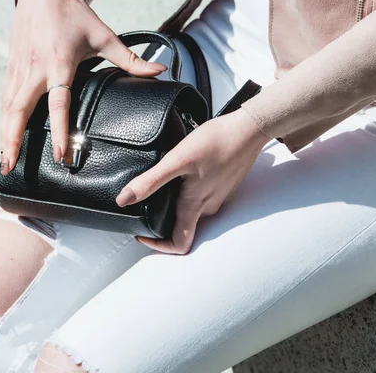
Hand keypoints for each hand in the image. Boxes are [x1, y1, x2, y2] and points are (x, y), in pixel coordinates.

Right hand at [0, 0, 166, 174]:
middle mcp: (35, 70)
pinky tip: (3, 136)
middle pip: (19, 110)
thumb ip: (130, 59)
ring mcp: (19, 69)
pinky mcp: (11, 67)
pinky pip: (5, 98)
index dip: (59, 131)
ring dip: (4, 134)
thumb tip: (159, 71)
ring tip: (4, 160)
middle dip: (12, 140)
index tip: (61, 155)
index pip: (58, 104)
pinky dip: (3, 119)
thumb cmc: (73, 15)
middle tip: (11, 166)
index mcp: (59, 64)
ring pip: (7, 107)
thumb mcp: (103, 35)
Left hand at [116, 108, 271, 253]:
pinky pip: (202, 198)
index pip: (179, 244)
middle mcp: (208, 206)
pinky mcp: (222, 185)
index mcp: (195, 205)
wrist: (249, 128)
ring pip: (192, 212)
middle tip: (144, 210)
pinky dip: (187, 194)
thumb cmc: (218, 141)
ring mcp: (217, 196)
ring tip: (159, 192)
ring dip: (174, 207)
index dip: (158, 246)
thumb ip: (151, 181)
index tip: (142, 235)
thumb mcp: (177, 160)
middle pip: (183, 229)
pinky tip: (180, 178)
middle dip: (162, 224)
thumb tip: (126, 199)